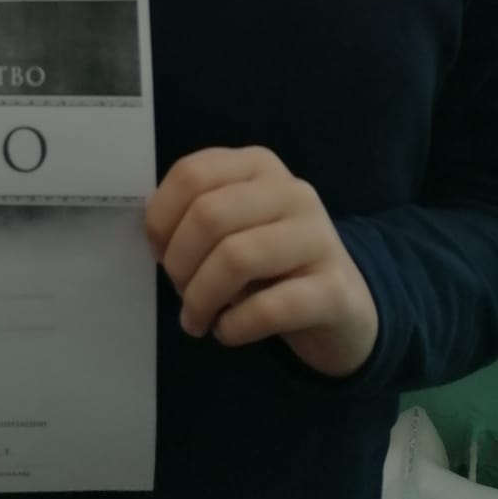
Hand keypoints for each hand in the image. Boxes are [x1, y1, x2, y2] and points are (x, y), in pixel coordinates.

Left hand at [145, 146, 377, 378]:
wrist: (342, 304)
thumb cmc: (270, 262)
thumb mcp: (232, 227)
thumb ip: (195, 218)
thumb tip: (156, 239)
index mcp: (258, 166)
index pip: (191, 174)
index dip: (161, 218)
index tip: (158, 254)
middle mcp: (292, 192)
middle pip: (209, 215)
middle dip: (180, 263)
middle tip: (179, 293)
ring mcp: (318, 237)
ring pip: (236, 258)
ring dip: (202, 298)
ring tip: (196, 319)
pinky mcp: (335, 289)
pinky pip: (271, 307)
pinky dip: (236, 325)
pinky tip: (227, 332)